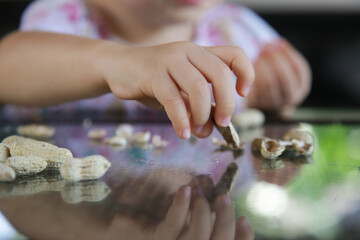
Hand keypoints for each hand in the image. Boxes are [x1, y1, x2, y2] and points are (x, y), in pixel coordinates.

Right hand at [101, 42, 253, 138]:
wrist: (119, 67)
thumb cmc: (155, 81)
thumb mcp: (181, 91)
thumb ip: (196, 107)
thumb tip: (208, 131)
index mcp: (200, 53)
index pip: (234, 54)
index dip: (246, 73)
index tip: (243, 93)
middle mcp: (188, 51)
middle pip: (220, 73)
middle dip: (227, 103)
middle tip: (223, 122)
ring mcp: (170, 60)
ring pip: (199, 87)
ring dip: (203, 114)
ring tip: (198, 129)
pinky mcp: (152, 74)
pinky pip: (173, 100)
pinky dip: (181, 120)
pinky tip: (183, 133)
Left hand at [154, 186, 253, 239]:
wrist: (124, 214)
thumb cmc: (155, 206)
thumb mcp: (182, 200)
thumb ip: (198, 195)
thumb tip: (208, 182)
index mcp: (202, 238)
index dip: (243, 238)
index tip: (244, 218)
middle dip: (224, 219)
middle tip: (223, 196)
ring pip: (197, 237)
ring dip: (202, 211)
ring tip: (197, 191)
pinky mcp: (157, 238)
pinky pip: (171, 226)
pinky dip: (181, 207)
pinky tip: (185, 190)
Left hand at [247, 39, 310, 110]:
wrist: (264, 105)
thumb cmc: (276, 81)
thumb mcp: (286, 70)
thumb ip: (283, 57)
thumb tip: (277, 41)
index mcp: (302, 88)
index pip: (299, 70)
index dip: (288, 54)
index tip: (278, 42)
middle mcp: (290, 99)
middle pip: (285, 79)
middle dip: (274, 60)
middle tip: (265, 47)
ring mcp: (273, 105)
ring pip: (268, 85)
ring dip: (262, 67)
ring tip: (257, 55)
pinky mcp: (257, 107)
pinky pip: (254, 91)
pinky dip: (251, 77)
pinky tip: (249, 66)